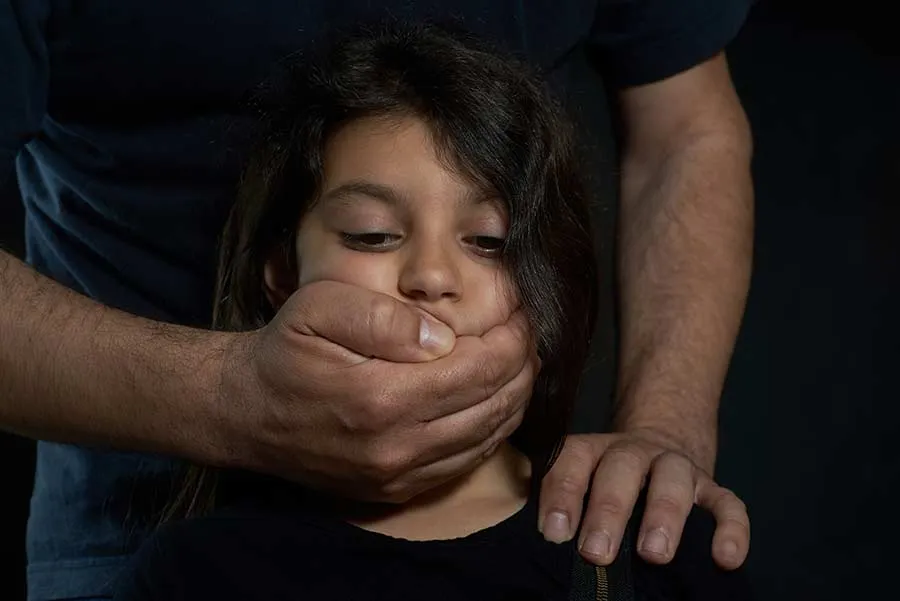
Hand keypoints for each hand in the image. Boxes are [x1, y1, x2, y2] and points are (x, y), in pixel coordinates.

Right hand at [214, 280, 537, 502]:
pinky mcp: (394, 490)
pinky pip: (463, 463)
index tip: (520, 317)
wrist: (247, 412)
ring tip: (517, 365)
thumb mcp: (321, 308)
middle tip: (525, 338)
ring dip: (513, 400)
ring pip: (486, 439)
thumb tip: (444, 338)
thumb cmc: (286, 351)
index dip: (512, 341)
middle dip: (523, 368)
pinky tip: (491, 403)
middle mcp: (396, 446)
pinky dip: (489, 431)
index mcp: (382, 397)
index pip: (479, 370)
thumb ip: (386, 317)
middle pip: (494, 407)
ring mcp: (397, 475)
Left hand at [538, 431, 749, 569]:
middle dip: (608, 511)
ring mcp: (677, 468)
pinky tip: (725, 559)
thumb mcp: (580, 484)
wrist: (658, 450)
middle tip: (596, 553)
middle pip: (621, 470)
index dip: (562, 494)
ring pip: (673, 480)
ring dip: (663, 515)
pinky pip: (728, 504)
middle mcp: (635, 454)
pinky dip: (731, 530)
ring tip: (654, 554)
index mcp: (594, 451)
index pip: (573, 460)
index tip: (554, 533)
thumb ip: (563, 507)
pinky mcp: (713, 490)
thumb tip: (545, 544)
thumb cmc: (606, 485)